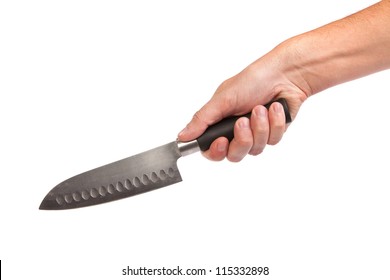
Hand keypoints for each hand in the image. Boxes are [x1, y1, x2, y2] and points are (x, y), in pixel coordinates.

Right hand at [178, 50, 307, 161]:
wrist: (284, 74)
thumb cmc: (252, 81)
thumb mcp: (222, 99)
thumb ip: (202, 120)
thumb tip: (182, 136)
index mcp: (220, 123)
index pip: (212, 150)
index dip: (216, 151)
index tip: (221, 141)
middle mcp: (237, 132)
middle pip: (234, 155)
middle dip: (242, 138)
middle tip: (243, 121)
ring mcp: (256, 134)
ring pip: (255, 149)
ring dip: (260, 127)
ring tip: (261, 108)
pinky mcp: (274, 133)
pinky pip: (272, 140)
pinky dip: (274, 123)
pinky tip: (275, 108)